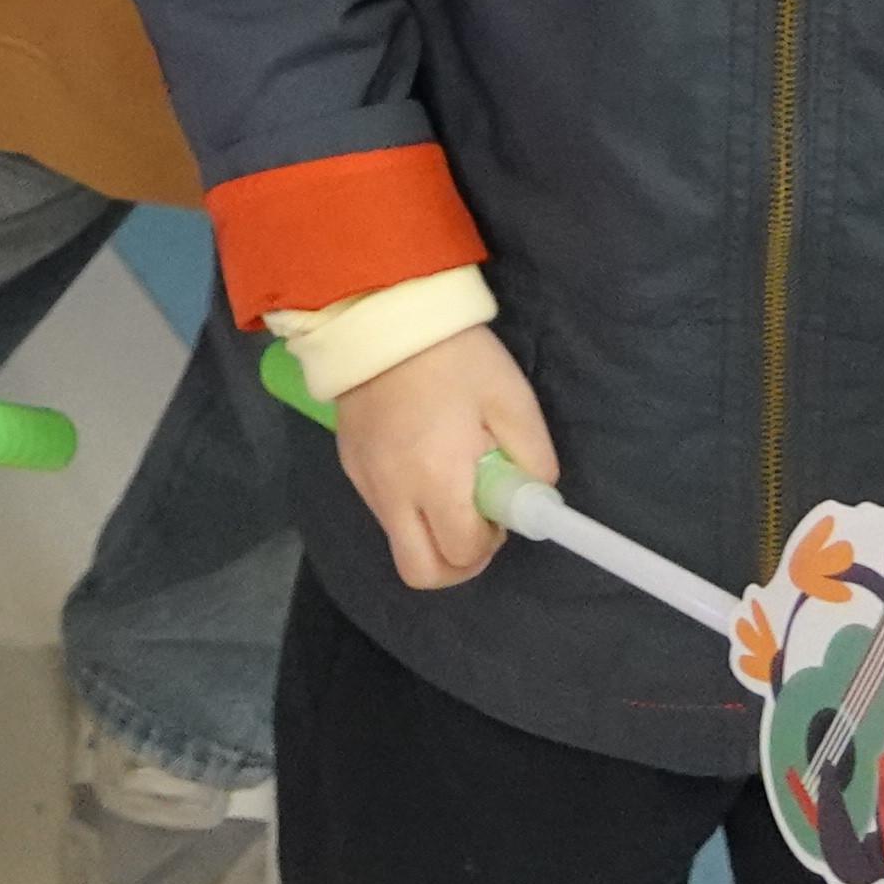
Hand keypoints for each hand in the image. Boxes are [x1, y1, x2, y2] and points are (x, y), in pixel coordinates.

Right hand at [335, 326, 558, 590]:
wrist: (381, 311)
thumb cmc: (455, 356)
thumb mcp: (512, 400)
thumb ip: (534, 460)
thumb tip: (533, 496)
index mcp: (436, 479)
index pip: (462, 553)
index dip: (490, 542)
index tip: (500, 504)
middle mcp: (393, 492)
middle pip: (421, 572)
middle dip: (456, 562)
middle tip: (476, 522)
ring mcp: (365, 481)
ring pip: (399, 542)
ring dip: (431, 532)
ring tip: (449, 478)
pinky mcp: (349, 465)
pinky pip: (382, 510)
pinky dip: (408, 505)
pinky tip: (421, 458)